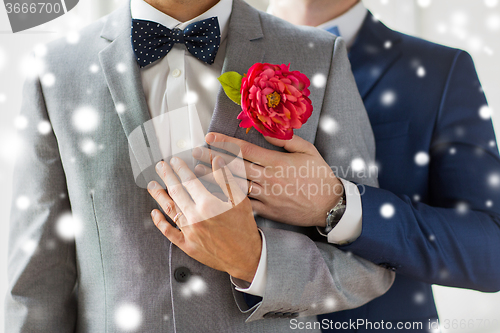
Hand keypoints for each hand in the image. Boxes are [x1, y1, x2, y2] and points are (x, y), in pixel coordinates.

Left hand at [147, 155, 261, 282]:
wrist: (246, 257)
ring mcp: (190, 232)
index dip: (180, 169)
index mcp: (208, 204)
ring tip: (152, 185)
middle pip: (176, 192)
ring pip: (170, 209)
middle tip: (160, 167)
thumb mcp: (240, 200)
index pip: (189, 181)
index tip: (175, 161)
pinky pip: (169, 232)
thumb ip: (226, 179)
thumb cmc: (244, 228)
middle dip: (166, 176)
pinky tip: (154, 213)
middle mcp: (196, 217)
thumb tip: (217, 160)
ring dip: (159, 195)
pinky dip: (160, 222)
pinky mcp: (187, 245)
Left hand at [193, 132, 342, 227]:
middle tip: (195, 153)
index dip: (225, 142)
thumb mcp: (307, 150)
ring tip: (197, 173)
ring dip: (215, 179)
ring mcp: (267, 196)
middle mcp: (268, 178)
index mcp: (276, 162)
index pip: (244, 149)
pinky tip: (215, 196)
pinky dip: (229, 200)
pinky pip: (245, 205)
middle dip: (212, 158)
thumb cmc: (319, 175)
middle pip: (234, 167)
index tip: (210, 137)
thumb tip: (265, 131)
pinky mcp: (268, 211)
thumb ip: (285, 140)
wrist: (330, 205)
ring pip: (235, 186)